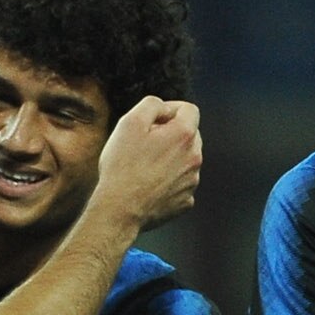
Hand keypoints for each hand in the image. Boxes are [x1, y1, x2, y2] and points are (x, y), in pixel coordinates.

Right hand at [95, 96, 201, 228]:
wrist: (120, 210)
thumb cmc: (122, 167)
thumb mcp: (130, 122)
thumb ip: (152, 104)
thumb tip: (164, 108)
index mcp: (184, 134)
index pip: (189, 109)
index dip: (170, 110)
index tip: (153, 120)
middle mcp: (195, 157)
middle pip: (189, 135)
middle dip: (170, 135)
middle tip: (144, 145)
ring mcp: (192, 182)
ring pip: (185, 160)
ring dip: (170, 158)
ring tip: (144, 168)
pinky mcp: (186, 201)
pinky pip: (181, 183)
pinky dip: (169, 181)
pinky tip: (150, 185)